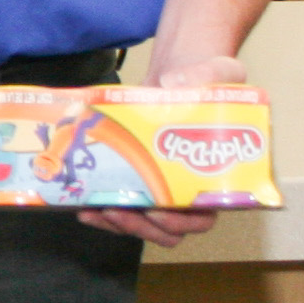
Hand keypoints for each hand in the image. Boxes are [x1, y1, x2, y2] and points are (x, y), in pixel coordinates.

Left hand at [80, 51, 243, 244]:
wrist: (179, 79)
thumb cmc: (210, 82)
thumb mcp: (220, 72)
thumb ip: (207, 76)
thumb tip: (174, 83)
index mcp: (214, 176)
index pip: (203, 216)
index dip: (183, 222)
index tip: (158, 212)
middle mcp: (187, 190)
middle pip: (169, 230)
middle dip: (142, 227)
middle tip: (117, 210)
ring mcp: (159, 187)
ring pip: (142, 224)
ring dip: (118, 223)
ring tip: (95, 209)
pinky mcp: (135, 180)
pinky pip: (121, 208)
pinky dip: (102, 213)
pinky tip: (83, 205)